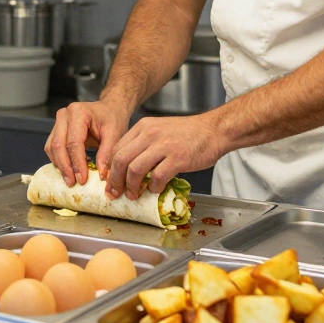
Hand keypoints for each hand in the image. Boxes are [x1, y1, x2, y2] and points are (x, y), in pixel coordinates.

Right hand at [44, 99, 130, 185]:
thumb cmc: (112, 119)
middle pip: (58, 145)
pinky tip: (69, 169)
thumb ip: (106, 154)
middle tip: (72, 183)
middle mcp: (64, 115)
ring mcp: (58, 121)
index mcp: (79, 112)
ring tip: (70, 179)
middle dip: (65, 167)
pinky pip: (52, 147)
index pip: (74, 142)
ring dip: (59, 165)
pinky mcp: (56, 129)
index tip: (82, 179)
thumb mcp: (114, 134)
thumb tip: (100, 176)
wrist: (109, 108)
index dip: (77, 163)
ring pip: (52, 147)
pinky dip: (58, 160)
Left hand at [99, 114, 226, 198]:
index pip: (117, 149)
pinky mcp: (178, 158)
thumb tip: (128, 168)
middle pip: (121, 160)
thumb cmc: (188, 134)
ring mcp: (164, 145)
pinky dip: (154, 187)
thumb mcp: (160, 130)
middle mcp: (150, 134)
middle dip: (115, 180)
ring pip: (135, 169)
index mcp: (143, 127)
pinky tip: (156, 190)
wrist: (214, 130)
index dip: (109, 168)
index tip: (109, 182)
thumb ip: (144, 145)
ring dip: (131, 186)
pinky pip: (158, 176)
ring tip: (133, 195)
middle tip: (115, 193)